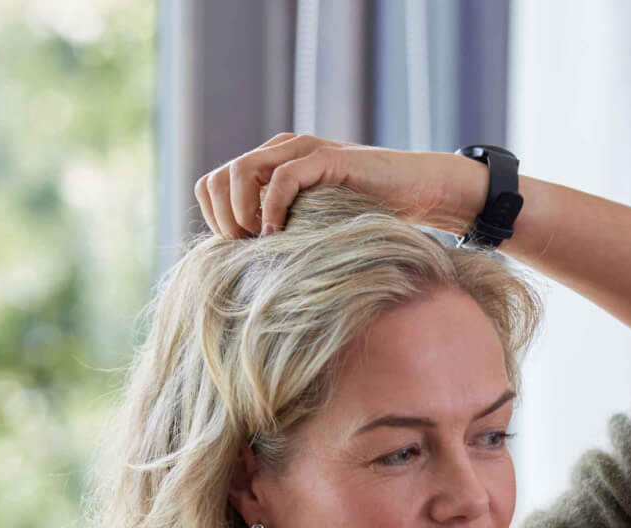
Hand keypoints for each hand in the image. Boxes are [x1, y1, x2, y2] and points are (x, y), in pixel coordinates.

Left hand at [193, 133, 483, 239]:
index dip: (215, 218)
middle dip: (223, 218)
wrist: (417, 190)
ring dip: (241, 212)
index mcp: (271, 165)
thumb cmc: (369, 215)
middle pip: (219, 177)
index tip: (237, 250)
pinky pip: (283, 177)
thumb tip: (256, 273)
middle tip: (244, 249)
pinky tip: (279, 235)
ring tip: (261, 242)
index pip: (213, 183)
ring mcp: (302, 151)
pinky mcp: (326, 158)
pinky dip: (272, 207)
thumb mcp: (317, 225)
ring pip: (242, 171)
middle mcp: (280, 152)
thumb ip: (288, 233)